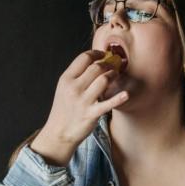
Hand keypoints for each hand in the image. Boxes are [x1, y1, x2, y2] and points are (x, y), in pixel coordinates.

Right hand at [30, 50, 128, 165]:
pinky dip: (118, 98)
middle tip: (113, 66)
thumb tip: (93, 61)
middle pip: (96, 67)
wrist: (59, 132)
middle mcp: (74, 88)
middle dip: (108, 64)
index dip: (97, 53)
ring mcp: (82, 101)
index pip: (84, 58)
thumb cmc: (64, 109)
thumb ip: (76, 75)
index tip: (103, 54)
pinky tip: (126, 95)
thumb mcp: (64, 88)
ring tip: (116, 76)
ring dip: (113, 75)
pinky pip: (107, 104)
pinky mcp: (91, 114)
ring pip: (103, 80)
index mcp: (66, 79)